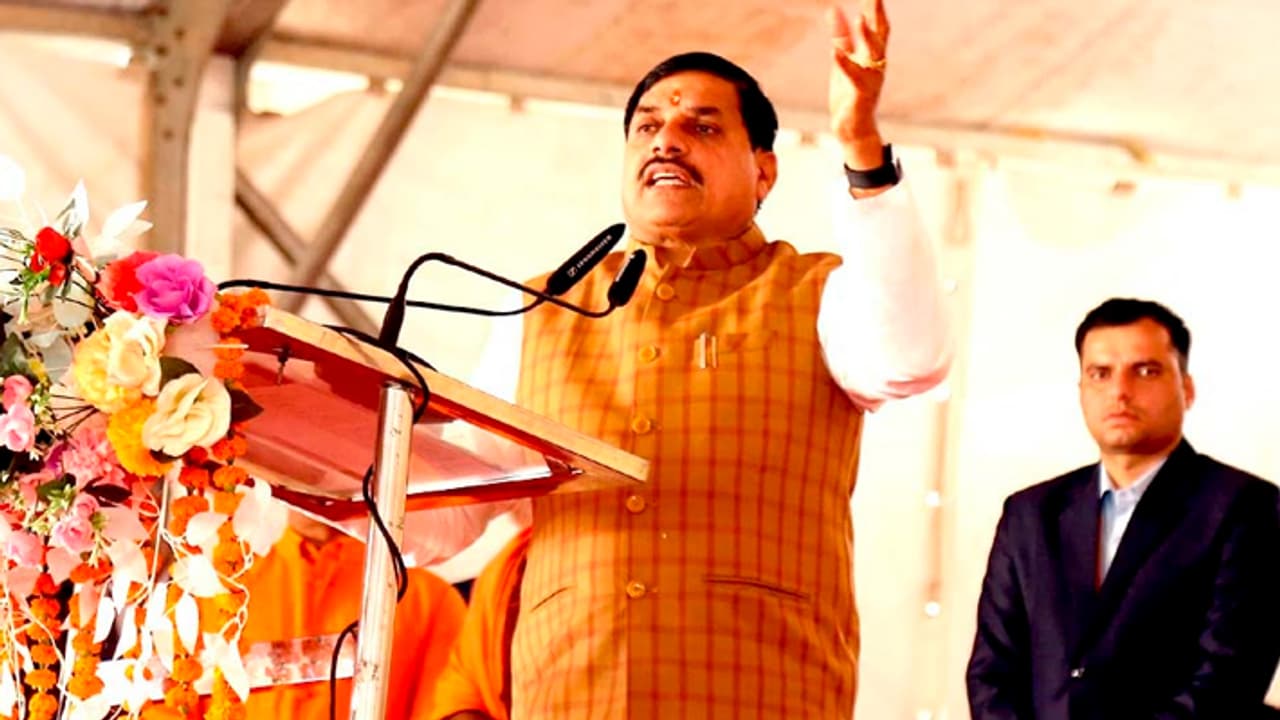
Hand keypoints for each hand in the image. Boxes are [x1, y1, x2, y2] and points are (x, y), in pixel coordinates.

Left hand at [828, 0, 889, 169]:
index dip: (875, 7)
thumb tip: (833, 9)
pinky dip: (844, 65)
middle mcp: (876, 65)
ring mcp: (871, 79)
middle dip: (877, 14)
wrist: (853, 128)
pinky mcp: (860, 94)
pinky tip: (834, 53)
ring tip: (860, 18)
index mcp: (873, 55)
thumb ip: (841, 37)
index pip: (877, 26)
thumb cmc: (849, 93)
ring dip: (867, 36)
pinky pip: (853, 77)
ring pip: (873, 54)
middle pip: (880, 34)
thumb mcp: (843, 60)